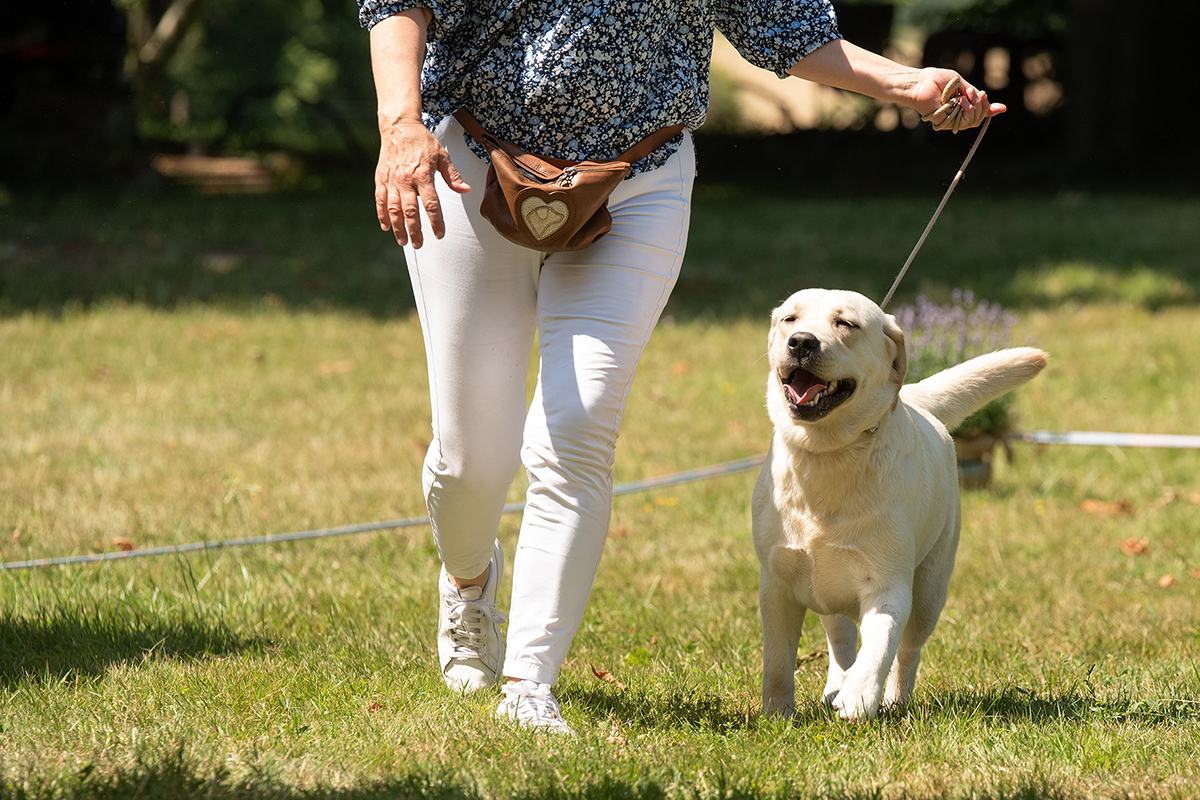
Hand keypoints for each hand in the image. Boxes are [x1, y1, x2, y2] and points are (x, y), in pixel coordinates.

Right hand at [374, 117, 469, 247]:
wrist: (400, 126)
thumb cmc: (422, 141)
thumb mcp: (442, 156)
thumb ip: (453, 175)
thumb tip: (466, 189)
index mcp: (423, 175)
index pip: (431, 204)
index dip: (435, 221)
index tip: (439, 234)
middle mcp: (406, 180)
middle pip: (410, 211)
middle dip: (415, 231)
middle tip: (419, 245)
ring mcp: (391, 180)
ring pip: (394, 209)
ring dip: (398, 228)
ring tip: (403, 242)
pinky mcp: (381, 178)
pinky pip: (380, 200)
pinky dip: (382, 215)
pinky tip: (386, 227)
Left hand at [912, 69, 1005, 132]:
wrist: (920, 82)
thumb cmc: (936, 79)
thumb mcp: (961, 83)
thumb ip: (974, 94)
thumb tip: (991, 101)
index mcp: (960, 105)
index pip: (978, 112)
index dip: (990, 110)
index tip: (1002, 108)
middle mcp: (956, 114)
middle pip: (979, 118)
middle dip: (982, 105)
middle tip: (974, 93)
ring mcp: (950, 120)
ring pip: (974, 121)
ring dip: (975, 106)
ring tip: (966, 95)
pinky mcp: (945, 123)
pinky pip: (965, 122)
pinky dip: (968, 110)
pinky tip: (962, 100)